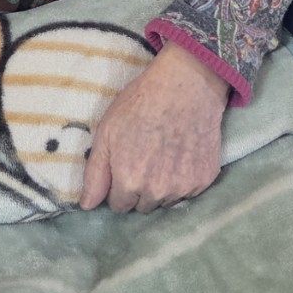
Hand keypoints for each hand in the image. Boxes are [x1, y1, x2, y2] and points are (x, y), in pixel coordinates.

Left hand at [79, 41, 230, 212]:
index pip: (119, 206)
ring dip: (162, 186)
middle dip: (139, 188)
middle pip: (142, 206)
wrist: (186, 86)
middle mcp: (157, 193)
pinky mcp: (205, 179)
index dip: (118, 185)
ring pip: (165, 200)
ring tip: (163, 154)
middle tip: (144, 157)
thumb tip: (87, 206)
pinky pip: (188, 191)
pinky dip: (183, 178)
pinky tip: (181, 153)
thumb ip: (95, 174)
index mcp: (129, 183)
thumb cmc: (141, 104)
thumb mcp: (106, 133)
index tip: (125, 165)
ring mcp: (183, 187)